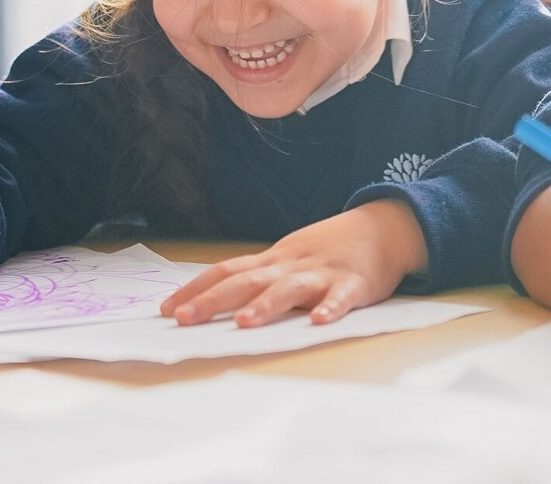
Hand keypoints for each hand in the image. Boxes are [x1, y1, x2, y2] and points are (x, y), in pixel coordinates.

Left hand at [160, 199, 425, 327]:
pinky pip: (342, 297)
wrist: (384, 227)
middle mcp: (292, 265)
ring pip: (290, 289)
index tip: (165, 310)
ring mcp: (323, 273)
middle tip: (184, 319)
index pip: (226, 271)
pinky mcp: (355, 283)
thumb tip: (212, 300)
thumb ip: (260, 277)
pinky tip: (319, 321)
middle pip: (248, 281)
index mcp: (274, 260)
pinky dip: (330, 308)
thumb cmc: (331, 248)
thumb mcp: (291, 256)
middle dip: (213, 300)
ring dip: (266, 305)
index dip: (195, 289)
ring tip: (244, 323)